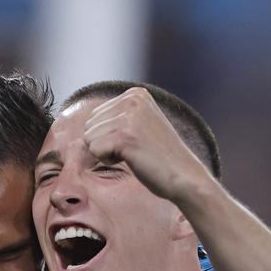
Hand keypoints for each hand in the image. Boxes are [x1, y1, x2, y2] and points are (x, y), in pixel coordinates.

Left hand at [83, 86, 214, 203]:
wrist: (185, 177)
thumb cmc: (159, 157)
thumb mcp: (139, 124)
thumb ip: (116, 116)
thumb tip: (86, 120)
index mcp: (135, 93)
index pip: (94, 116)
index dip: (109, 136)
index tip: (136, 140)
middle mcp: (132, 99)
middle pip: (88, 126)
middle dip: (105, 143)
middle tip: (135, 149)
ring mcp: (129, 116)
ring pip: (88, 138)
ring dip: (107, 152)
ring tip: (135, 153)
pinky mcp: (125, 135)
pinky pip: (94, 150)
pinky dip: (109, 160)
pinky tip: (133, 159)